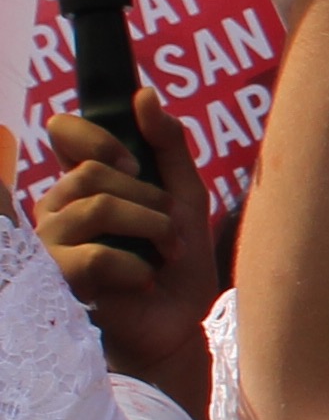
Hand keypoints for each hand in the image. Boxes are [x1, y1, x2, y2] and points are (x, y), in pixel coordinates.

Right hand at [33, 101, 220, 409]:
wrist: (180, 324)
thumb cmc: (176, 263)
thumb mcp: (185, 197)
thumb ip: (168, 146)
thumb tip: (143, 95)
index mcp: (82, 183)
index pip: (62, 133)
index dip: (96, 137)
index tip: (135, 164)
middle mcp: (57, 207)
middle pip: (94, 172)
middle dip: (150, 199)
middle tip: (170, 230)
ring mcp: (51, 243)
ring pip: (97, 206)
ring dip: (151, 228)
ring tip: (166, 253)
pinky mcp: (57, 279)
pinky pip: (93, 254)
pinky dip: (136, 266)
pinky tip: (146, 278)